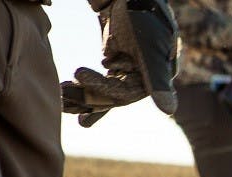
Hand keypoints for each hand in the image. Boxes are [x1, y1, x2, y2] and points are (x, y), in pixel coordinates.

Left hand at [62, 0, 178, 126]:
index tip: (77, 73)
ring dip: (84, 94)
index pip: (127, 93)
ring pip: (106, 88)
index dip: (102, 87)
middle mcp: (144, 77)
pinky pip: (103, 78)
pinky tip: (69, 89)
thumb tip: (169, 111)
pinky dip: (88, 83)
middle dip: (88, 97)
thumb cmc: (141, 10)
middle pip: (114, 95)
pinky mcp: (117, 58)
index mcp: (156, 76)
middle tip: (63, 102)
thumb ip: (157, 80)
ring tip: (62, 96)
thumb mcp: (148, 46)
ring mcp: (130, 68)